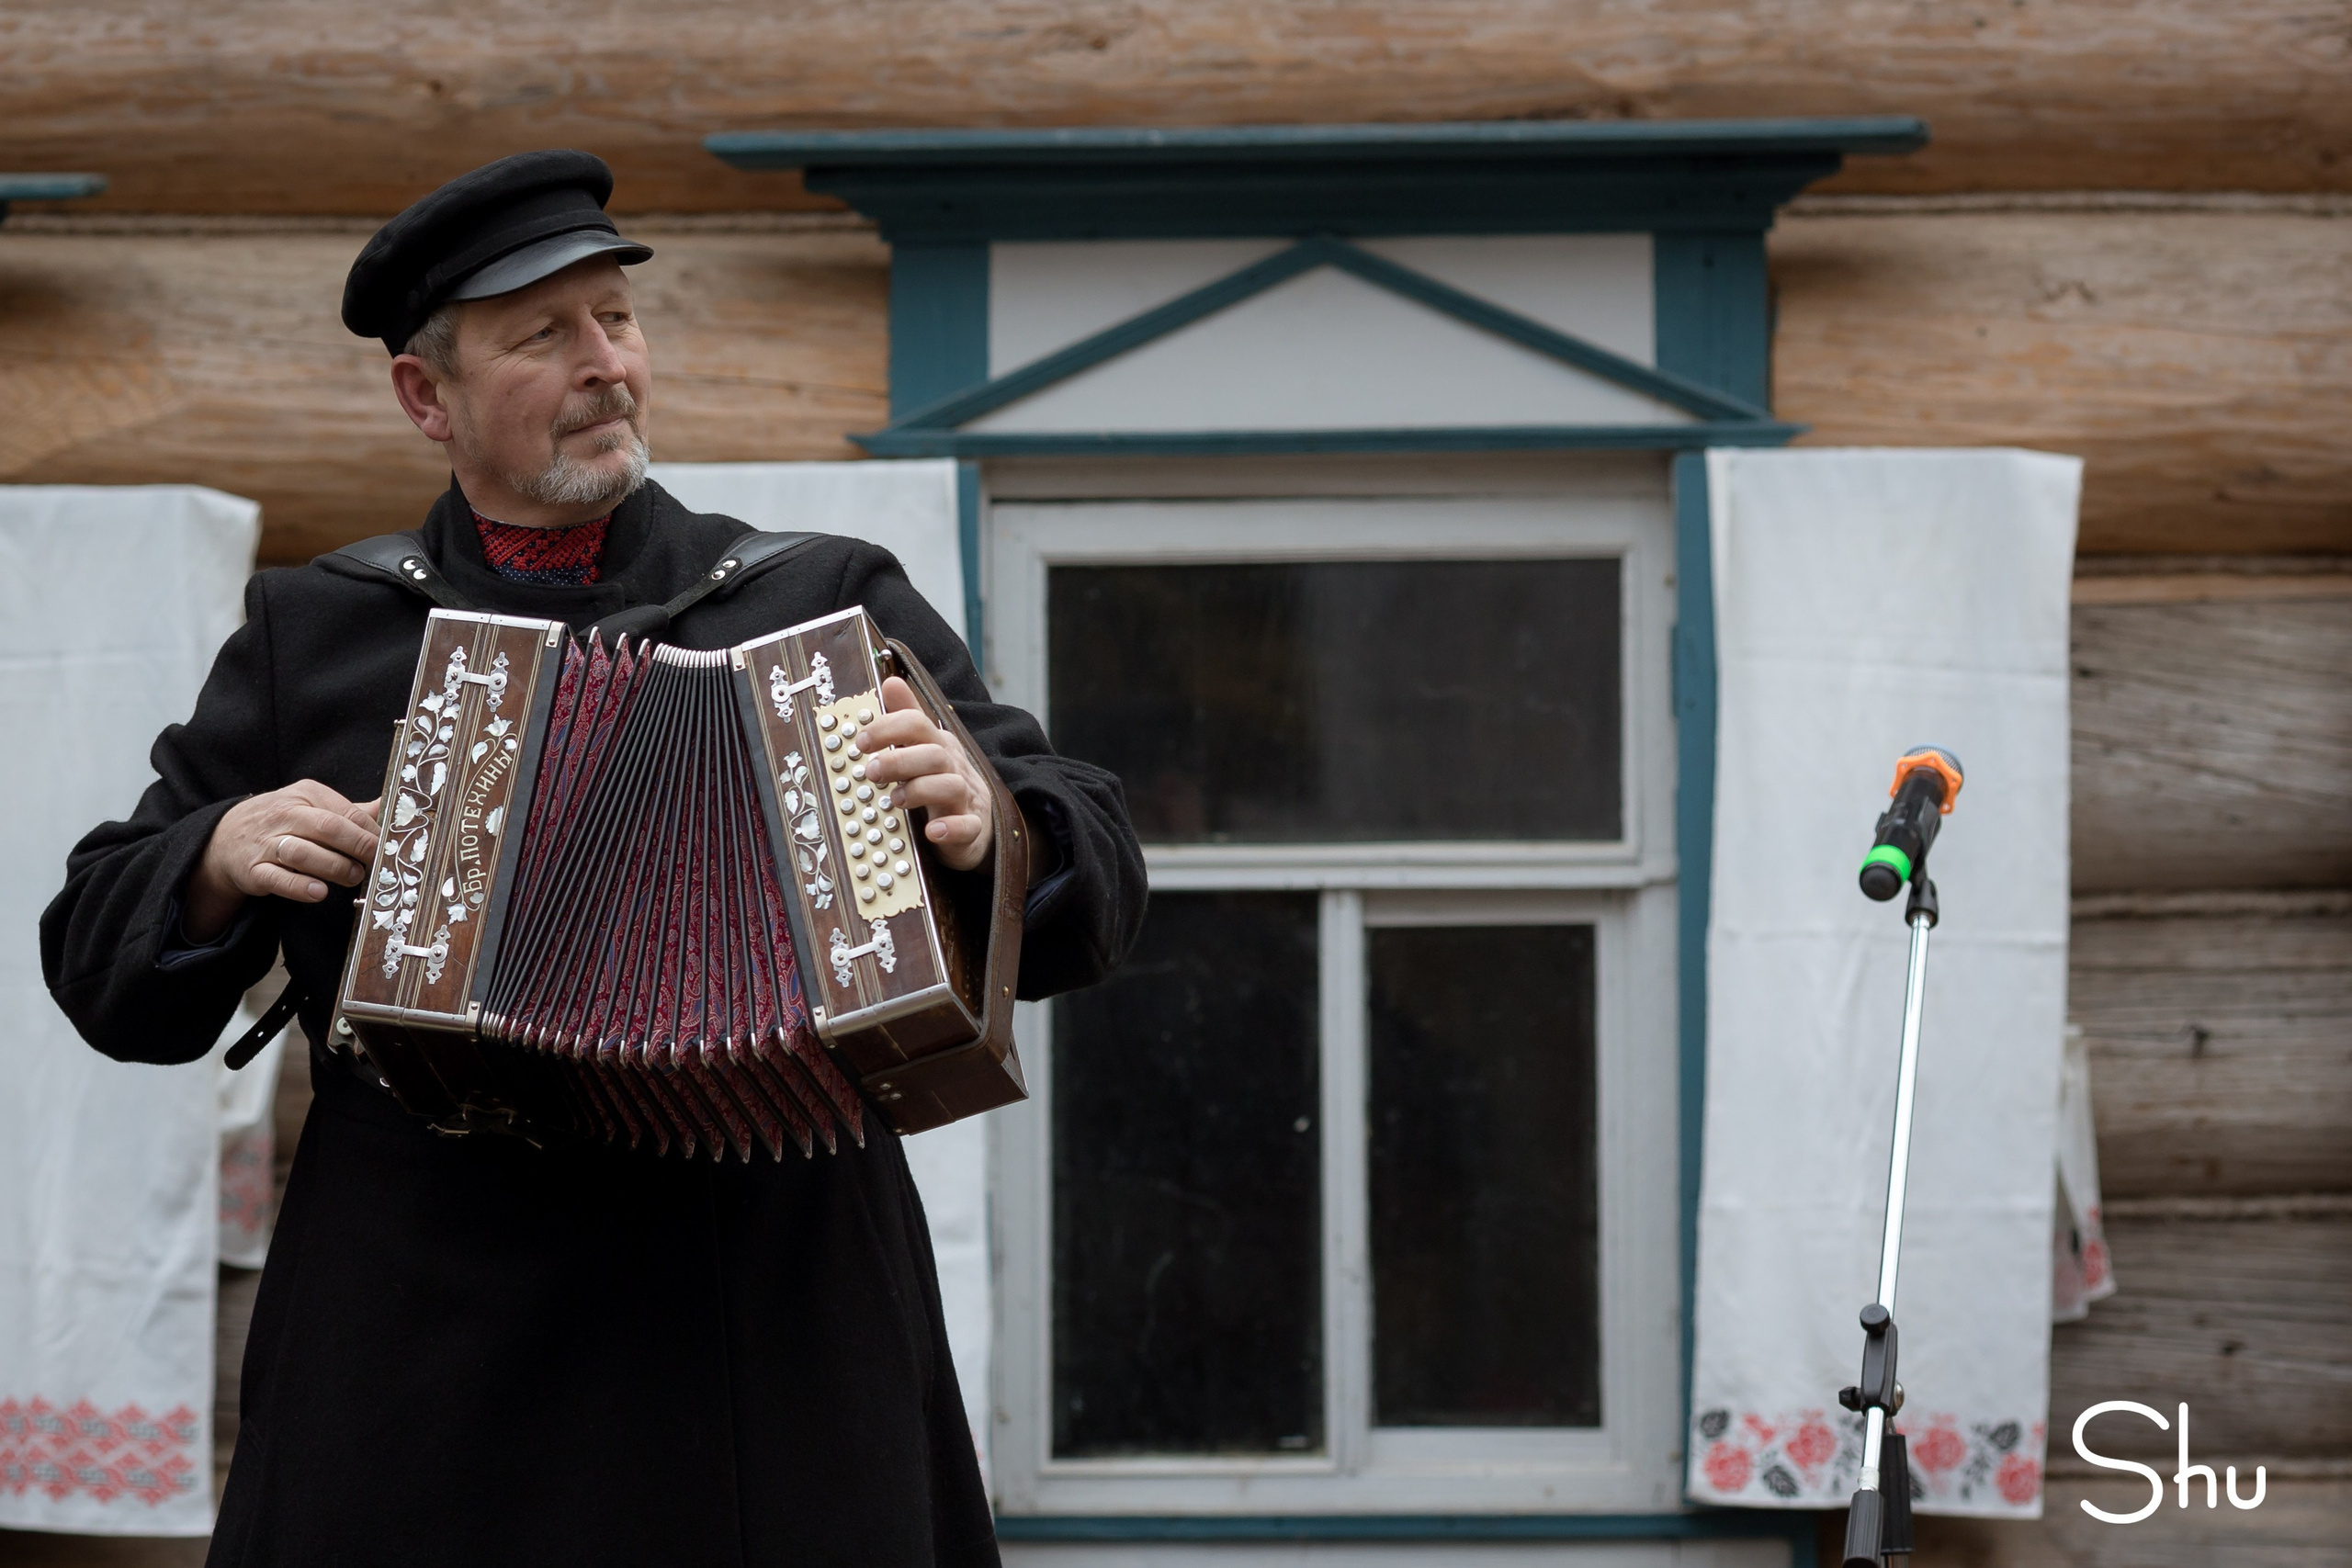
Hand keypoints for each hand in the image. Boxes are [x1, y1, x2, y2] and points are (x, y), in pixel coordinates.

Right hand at [184, 782, 382, 941]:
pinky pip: (277, 878)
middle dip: (358, 847)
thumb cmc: (284, 822)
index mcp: (306, 794)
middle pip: (327, 828)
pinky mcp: (252, 870)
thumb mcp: (314, 806)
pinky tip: (318, 893)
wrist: (226, 836)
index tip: (390, 848)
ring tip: (354, 877)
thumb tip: (392, 805)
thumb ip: (352, 811)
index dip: (371, 832)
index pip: (346, 812)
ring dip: (333, 867)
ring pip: (302, 852)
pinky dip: (299, 886)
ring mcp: (266, 843)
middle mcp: (284, 815)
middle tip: (377, 864)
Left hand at [857, 676, 993, 872]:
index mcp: (938, 745)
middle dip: (899, 760)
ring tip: (895, 800)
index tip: (861, 741)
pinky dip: (950, 827)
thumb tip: (891, 682)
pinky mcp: (971, 826)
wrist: (977, 820)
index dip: (888, 729)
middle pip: (933, 754)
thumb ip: (907, 718)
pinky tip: (931, 831)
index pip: (917, 725)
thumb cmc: (942, 781)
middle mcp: (953, 767)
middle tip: (871, 771)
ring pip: (950, 786)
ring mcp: (965, 797)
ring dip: (919, 790)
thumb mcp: (925, 746)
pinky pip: (966, 826)